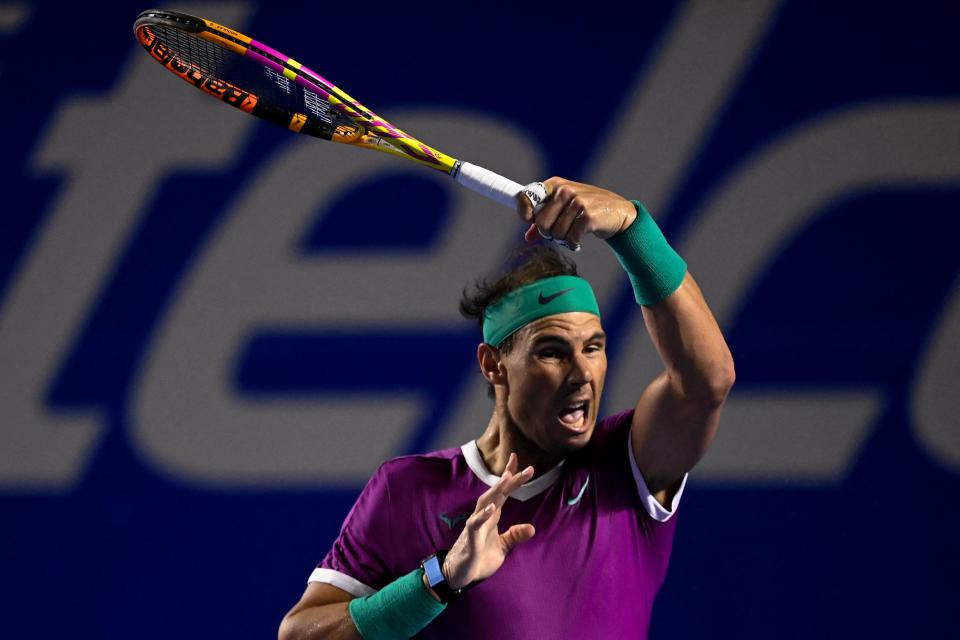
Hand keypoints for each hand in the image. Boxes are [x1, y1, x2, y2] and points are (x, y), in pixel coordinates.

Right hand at [441, 453, 535, 589]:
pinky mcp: (470, 537)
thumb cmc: (480, 558)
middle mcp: (484, 515)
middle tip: (528, 468)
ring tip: (508, 477)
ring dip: (496, 489)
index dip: (512, 478)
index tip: (524, 464)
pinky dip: (483, 515)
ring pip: (485, 502)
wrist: (460, 574)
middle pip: (498, 493)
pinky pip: (476, 523)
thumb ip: (515, 536)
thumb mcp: (503, 547)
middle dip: (510, 479)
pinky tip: (492, 507)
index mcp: (493, 515)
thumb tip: (532, 528)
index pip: (504, 493)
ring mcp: (476, 524)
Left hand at [517, 177, 635, 244]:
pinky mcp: (588, 216)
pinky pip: (570, 238)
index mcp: (556, 185)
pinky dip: (573, 244)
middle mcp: (565, 190)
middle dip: (548, 233)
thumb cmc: (588, 209)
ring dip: (562, 240)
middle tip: (559, 233)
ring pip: (555, 233)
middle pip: (541, 222)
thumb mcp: (565, 209)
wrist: (619, 212)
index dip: (524, 210)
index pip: (529, 195)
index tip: (527, 219)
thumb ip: (547, 220)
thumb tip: (528, 237)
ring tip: (572, 235)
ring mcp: (578, 202)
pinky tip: (579, 241)